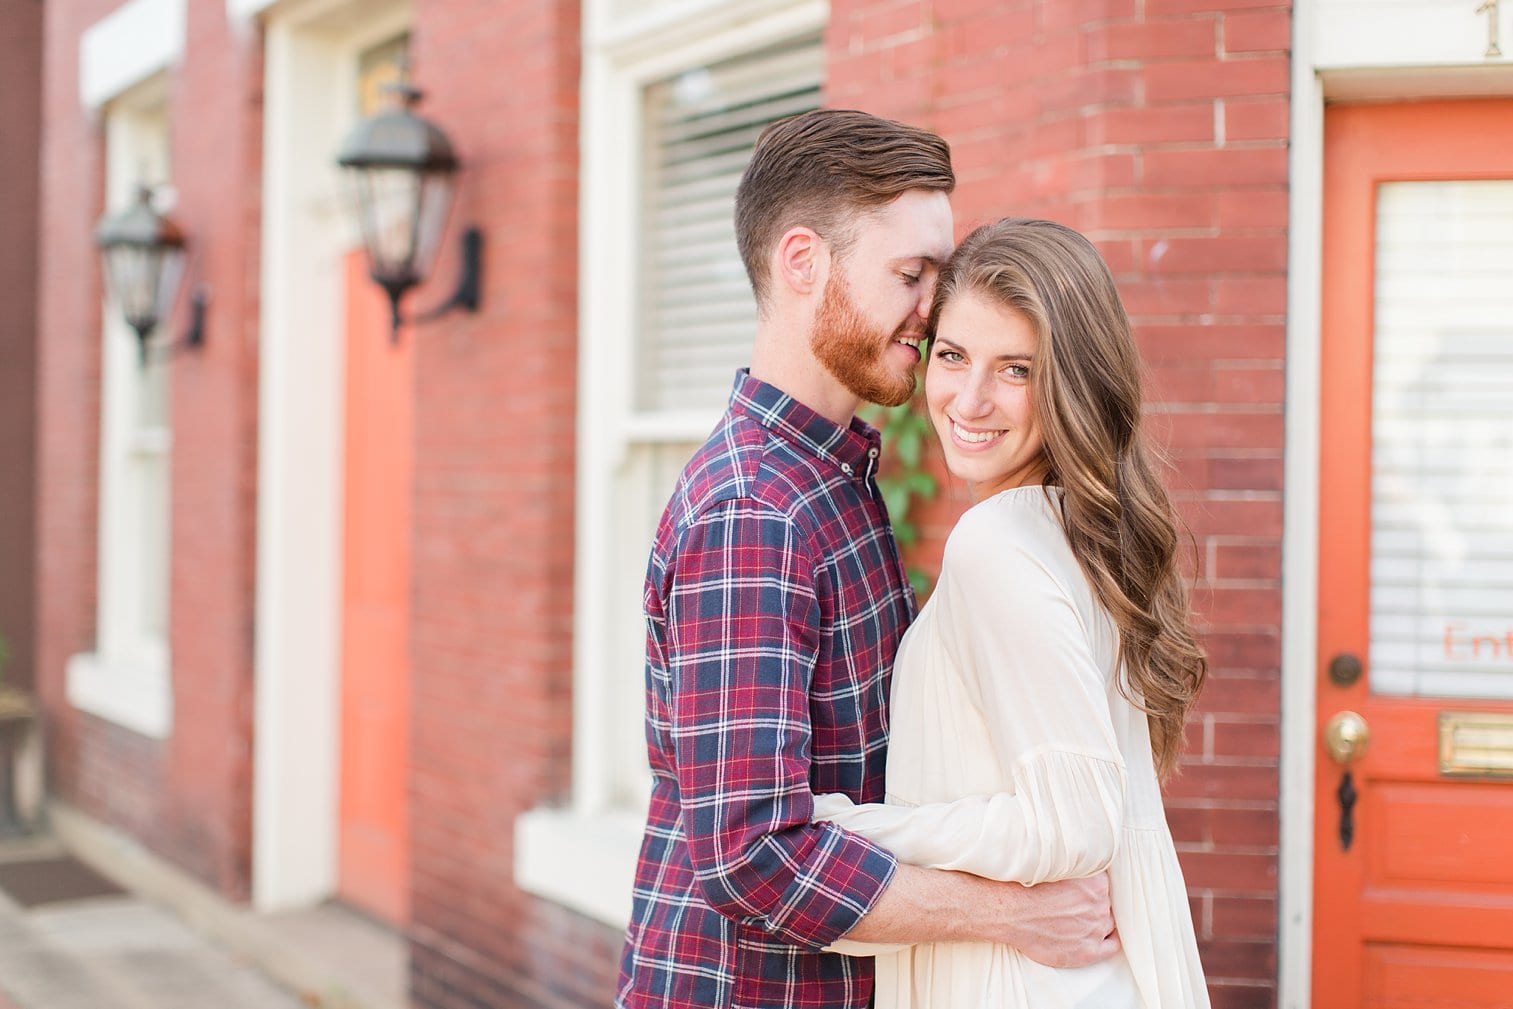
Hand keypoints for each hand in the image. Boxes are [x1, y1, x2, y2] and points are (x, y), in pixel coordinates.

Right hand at [980, 873, 1119, 967]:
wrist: (1010, 912)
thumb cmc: (1026, 886)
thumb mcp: (1053, 863)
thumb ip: (1073, 864)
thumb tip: (1079, 859)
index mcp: (1096, 881)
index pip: (1103, 884)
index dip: (1090, 888)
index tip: (1078, 891)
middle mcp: (1101, 904)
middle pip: (1104, 903)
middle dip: (1092, 904)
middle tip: (1073, 905)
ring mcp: (1096, 928)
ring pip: (1107, 923)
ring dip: (1098, 921)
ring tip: (1081, 921)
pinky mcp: (1088, 951)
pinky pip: (1111, 946)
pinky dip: (1108, 942)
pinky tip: (1100, 938)